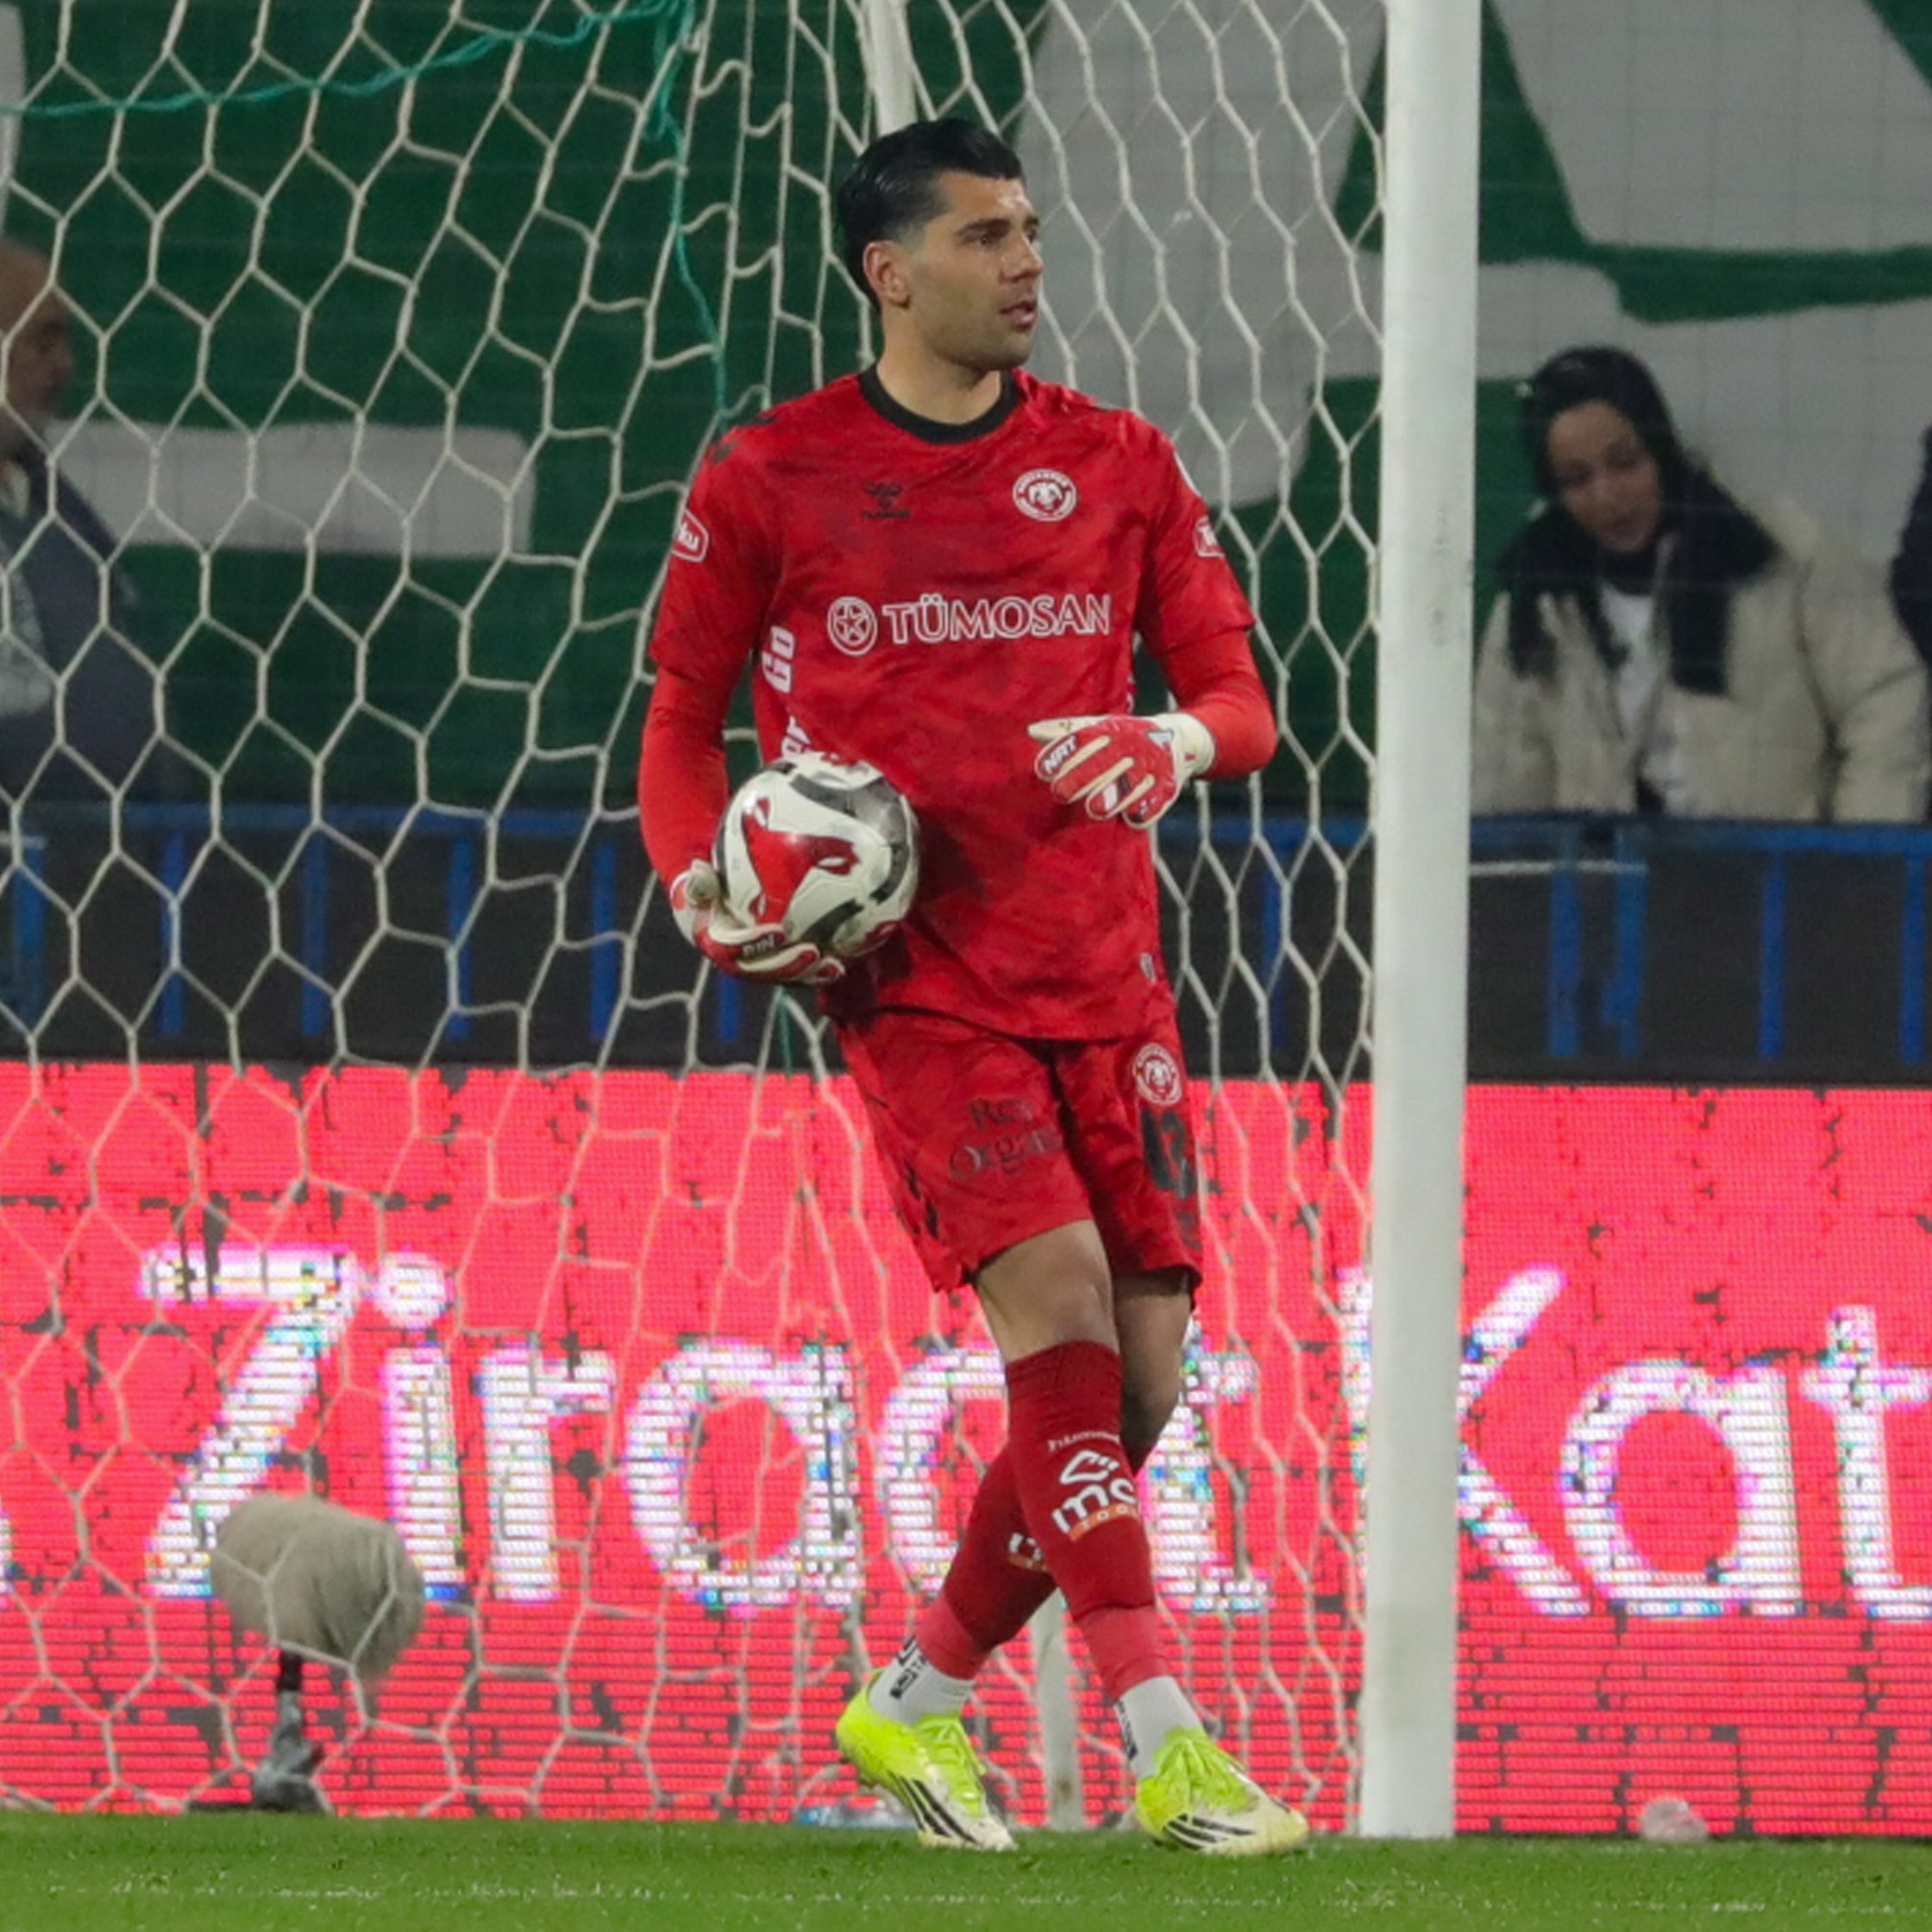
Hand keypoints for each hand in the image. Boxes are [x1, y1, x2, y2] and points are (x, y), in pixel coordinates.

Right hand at [669, 860, 844, 984]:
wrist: (713, 902)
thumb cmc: (707, 886)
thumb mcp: (699, 881)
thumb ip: (699, 880)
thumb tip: (698, 867)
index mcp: (714, 942)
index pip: (731, 949)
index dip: (754, 944)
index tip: (779, 931)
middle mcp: (736, 961)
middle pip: (762, 971)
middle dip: (788, 966)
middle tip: (813, 952)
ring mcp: (758, 967)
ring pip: (784, 977)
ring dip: (809, 974)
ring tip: (835, 966)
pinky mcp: (776, 967)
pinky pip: (799, 971)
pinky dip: (820, 969)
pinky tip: (846, 959)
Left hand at [1027, 712, 1214, 826]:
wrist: (1179, 738)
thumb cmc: (1126, 737)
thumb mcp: (1100, 727)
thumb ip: (1068, 731)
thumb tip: (1031, 730)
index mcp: (1113, 728)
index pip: (1084, 738)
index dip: (1063, 753)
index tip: (1042, 770)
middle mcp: (1133, 744)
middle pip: (1105, 761)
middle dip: (1082, 777)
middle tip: (1060, 792)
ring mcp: (1153, 764)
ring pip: (1132, 782)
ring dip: (1114, 795)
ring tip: (1095, 810)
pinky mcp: (1169, 785)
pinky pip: (1157, 799)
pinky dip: (1146, 809)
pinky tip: (1131, 818)